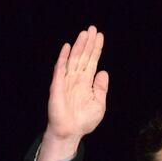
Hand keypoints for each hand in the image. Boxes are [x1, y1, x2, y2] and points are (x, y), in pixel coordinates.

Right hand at [37, 26, 108, 160]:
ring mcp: (66, 81)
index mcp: (87, 82)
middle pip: (83, 56)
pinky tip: (67, 47)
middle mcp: (76, 79)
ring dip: (79, 46)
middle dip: (88, 43)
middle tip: (93, 28)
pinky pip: (60, 69)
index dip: (96, 49)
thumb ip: (101, 88)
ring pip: (73, 59)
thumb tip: (104, 71)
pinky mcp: (57, 85)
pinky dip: (63, 58)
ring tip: (84, 33)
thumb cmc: (84, 120)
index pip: (92, 61)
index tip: (100, 36)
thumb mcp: (99, 104)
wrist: (70, 132)